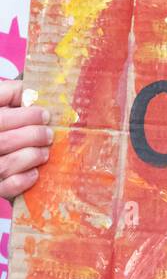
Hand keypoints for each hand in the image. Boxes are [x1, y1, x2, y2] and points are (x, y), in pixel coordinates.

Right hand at [0, 79, 52, 200]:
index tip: (45, 114)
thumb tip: (31, 91)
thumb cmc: (3, 121)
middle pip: (4, 141)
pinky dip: (23, 181)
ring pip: (6, 165)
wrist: (2, 138)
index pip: (2, 119)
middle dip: (33, 136)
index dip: (25, 116)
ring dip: (31, 157)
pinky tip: (35, 173)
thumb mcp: (0, 101)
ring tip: (44, 152)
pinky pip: (6, 187)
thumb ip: (10, 93)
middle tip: (49, 134)